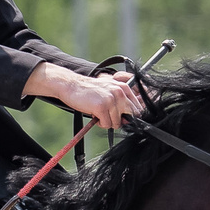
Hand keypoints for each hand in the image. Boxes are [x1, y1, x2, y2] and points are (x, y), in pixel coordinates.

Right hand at [27, 62, 141, 128]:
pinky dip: (100, 122)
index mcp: (124, 88)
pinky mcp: (102, 106)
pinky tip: (94, 113)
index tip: (119, 116)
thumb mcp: (110, 92)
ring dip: (107, 121)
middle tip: (107, 114)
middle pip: (129, 118)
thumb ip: (122, 103)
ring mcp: (111, 99)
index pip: (137, 110)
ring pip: (116, 123)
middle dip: (118, 120)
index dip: (129, 117)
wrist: (71, 85)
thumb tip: (130, 122)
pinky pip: (106, 124)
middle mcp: (120, 92)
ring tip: (98, 112)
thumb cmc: (91, 91)